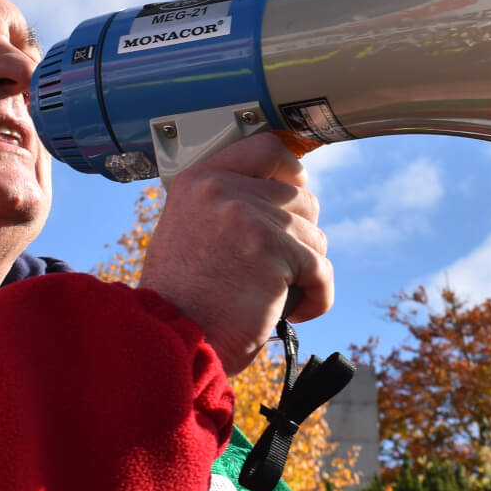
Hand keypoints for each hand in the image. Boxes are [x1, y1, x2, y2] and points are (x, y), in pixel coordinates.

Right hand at [138, 132, 332, 375]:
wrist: (169, 342)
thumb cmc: (183, 301)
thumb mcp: (190, 232)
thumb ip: (227, 208)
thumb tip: (284, 200)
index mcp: (200, 181)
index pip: (265, 148)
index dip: (292, 170)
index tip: (298, 191)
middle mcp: (222, 189)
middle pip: (301, 199)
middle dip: (300, 240)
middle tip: (278, 273)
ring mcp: (247, 216)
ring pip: (314, 236)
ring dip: (306, 273)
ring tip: (276, 299)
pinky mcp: (272, 249)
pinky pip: (321, 270)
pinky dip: (317, 297)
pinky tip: (294, 313)